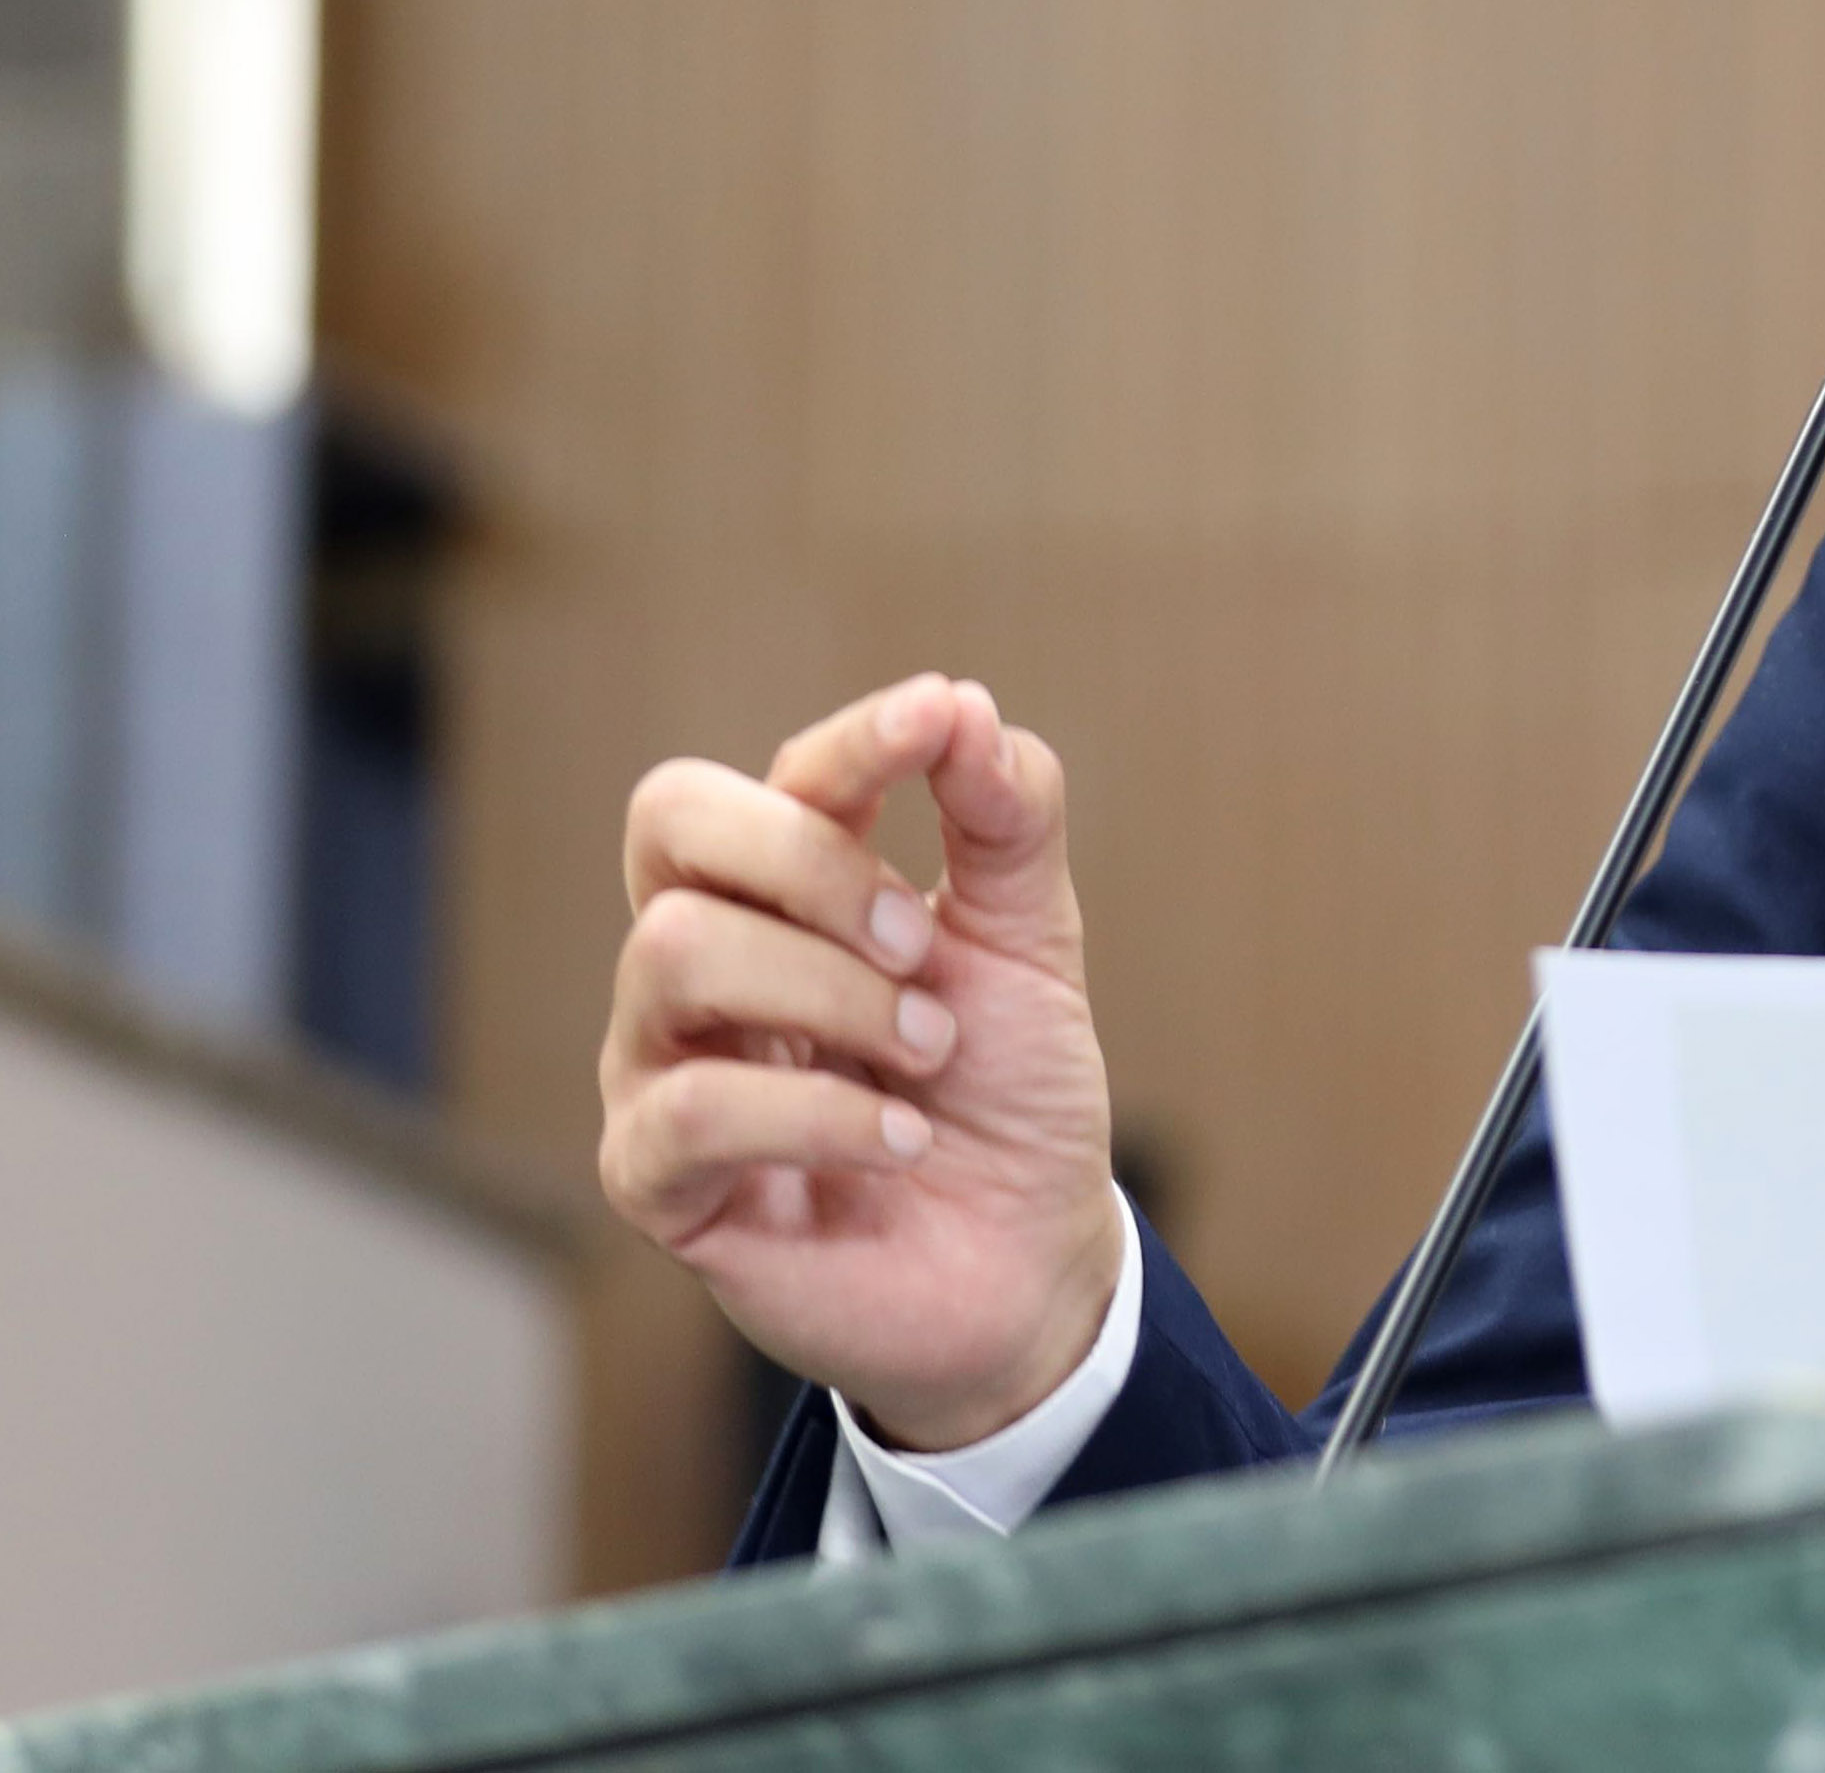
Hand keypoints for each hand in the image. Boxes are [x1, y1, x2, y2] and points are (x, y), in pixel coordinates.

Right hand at [597, 674, 1128, 1453]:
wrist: (1026, 1257)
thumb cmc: (1009, 1088)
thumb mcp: (1032, 938)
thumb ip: (1005, 817)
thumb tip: (962, 706)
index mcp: (789, 888)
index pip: (776, 774)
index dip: (855, 740)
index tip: (938, 719)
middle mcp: (703, 960)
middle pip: (674, 823)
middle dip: (815, 861)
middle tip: (922, 948)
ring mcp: (660, 1062)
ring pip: (675, 950)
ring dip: (834, 995)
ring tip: (926, 1056)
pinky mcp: (655, 1177)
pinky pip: (691, 1105)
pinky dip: (820, 1114)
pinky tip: (901, 1140)